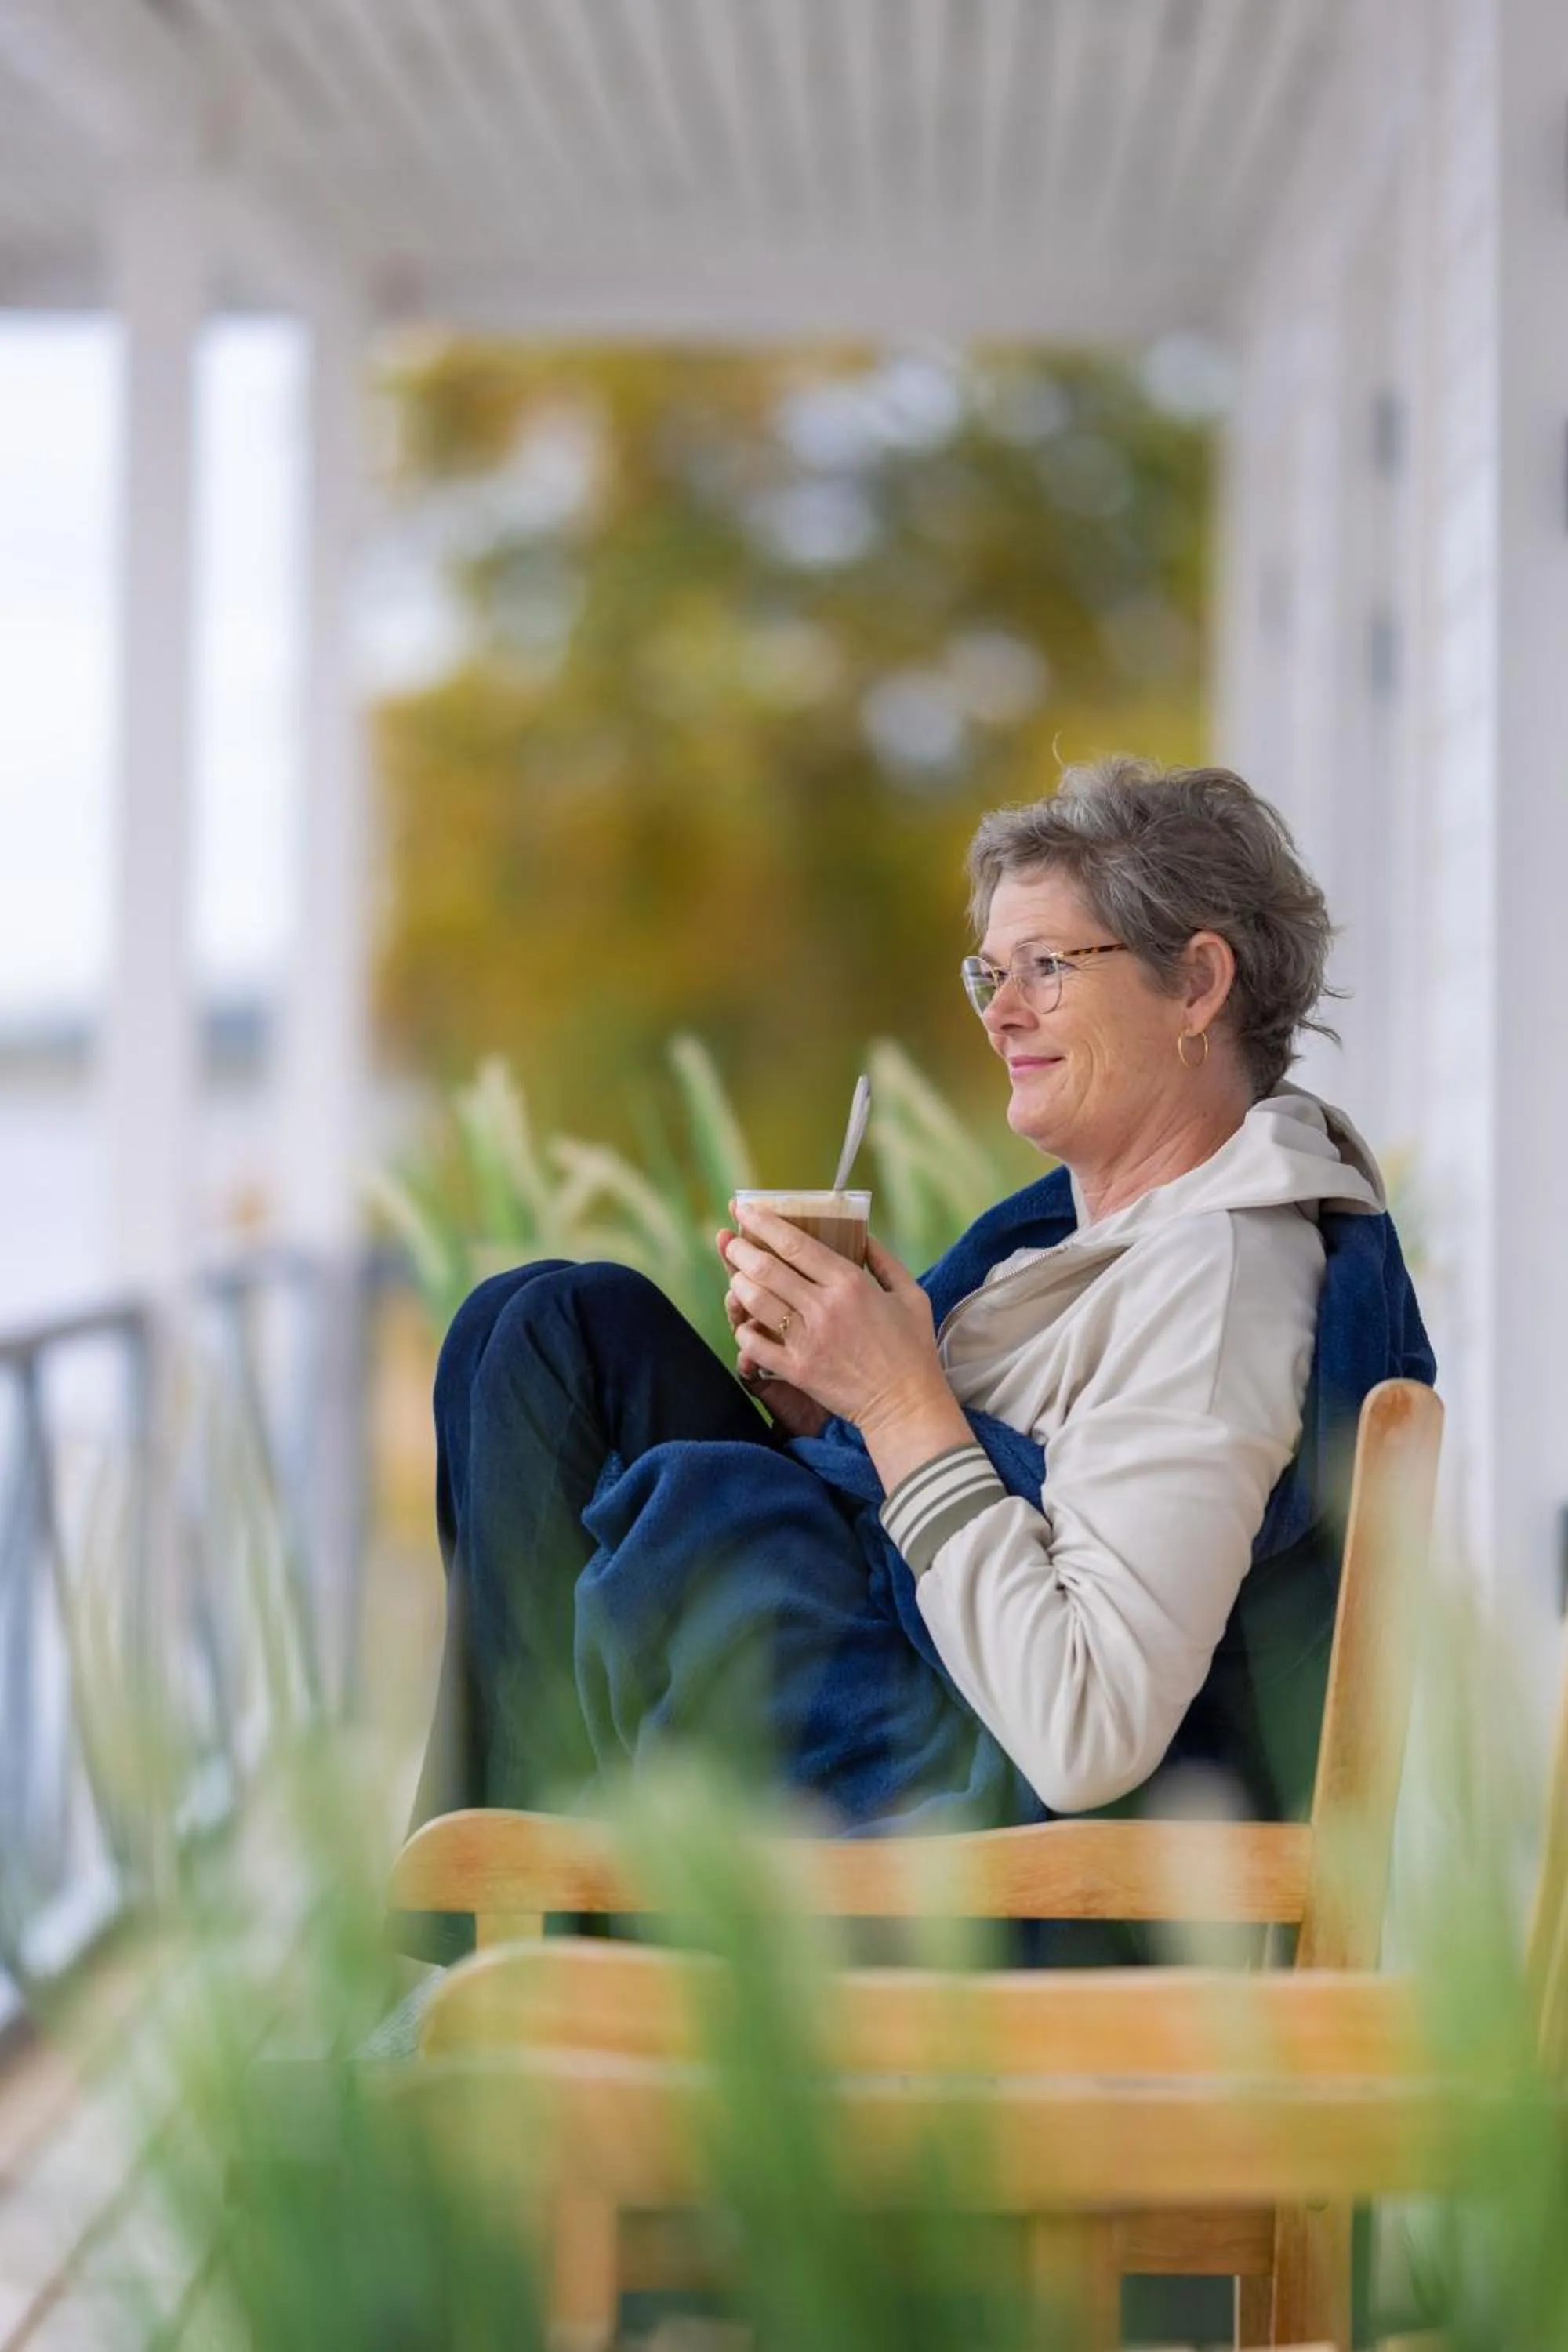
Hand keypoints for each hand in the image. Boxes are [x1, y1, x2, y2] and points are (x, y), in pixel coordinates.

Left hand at [719, 1202, 949, 1440]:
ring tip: (734, 1275)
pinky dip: (744, 1331)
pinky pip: (755, 1345)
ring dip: (738, 1284)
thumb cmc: (912, 1349)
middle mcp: (824, 1308)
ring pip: (756, 1302)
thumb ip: (885, 1261)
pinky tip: (745, 1323)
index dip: (764, 1222)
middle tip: (728, 1240)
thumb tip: (864, 1235)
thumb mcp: (910, 1295)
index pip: (796, 1244)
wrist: (906, 1405)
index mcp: (850, 1284)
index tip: (745, 1208)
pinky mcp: (797, 1370)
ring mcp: (807, 1340)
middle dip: (740, 1249)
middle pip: (767, 1268)